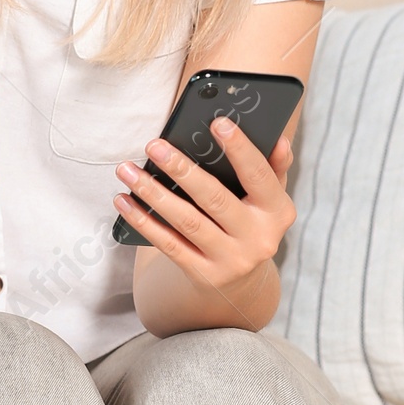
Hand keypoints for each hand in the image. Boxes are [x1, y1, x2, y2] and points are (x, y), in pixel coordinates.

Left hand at [114, 117, 295, 302]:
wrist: (239, 282)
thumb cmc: (250, 222)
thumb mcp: (269, 198)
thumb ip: (273, 168)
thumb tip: (278, 139)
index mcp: (277, 212)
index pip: (259, 176)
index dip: (241, 149)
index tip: (218, 123)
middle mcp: (258, 238)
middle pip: (215, 198)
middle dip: (181, 170)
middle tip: (154, 146)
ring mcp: (230, 260)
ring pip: (186, 222)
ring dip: (153, 193)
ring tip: (127, 170)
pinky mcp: (203, 275)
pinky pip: (168, 244)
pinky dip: (144, 221)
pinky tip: (125, 201)